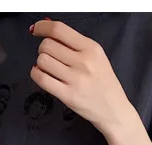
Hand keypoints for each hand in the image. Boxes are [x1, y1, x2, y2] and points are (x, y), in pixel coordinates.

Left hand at [30, 19, 136, 137]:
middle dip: (44, 49)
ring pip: (42, 60)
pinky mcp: (68, 96)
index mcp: (92, 49)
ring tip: (49, 68)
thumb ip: (75, 44)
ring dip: (41, 63)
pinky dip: (36, 74)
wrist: (115, 111)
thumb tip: (49, 30)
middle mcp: (84, 62)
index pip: (59, 29)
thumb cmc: (105, 85)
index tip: (37, 29)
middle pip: (47, 45)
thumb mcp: (98, 58)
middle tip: (50, 56)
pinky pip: (41, 79)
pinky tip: (43, 75)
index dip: (43, 27)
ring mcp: (75, 80)